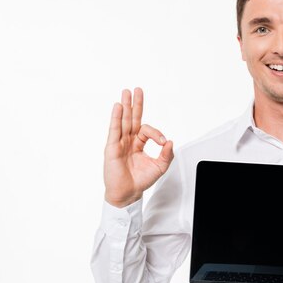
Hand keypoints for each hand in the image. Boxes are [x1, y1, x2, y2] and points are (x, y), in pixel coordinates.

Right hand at [104, 87, 173, 206]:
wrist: (128, 193)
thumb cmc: (141, 180)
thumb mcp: (159, 167)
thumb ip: (166, 154)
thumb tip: (170, 141)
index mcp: (138, 143)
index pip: (147, 130)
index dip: (157, 133)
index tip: (163, 141)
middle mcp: (128, 140)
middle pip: (132, 118)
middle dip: (135, 104)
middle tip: (137, 89)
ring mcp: (119, 143)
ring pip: (123, 121)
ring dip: (125, 106)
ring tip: (126, 92)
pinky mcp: (112, 147)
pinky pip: (114, 130)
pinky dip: (116, 117)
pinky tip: (118, 106)